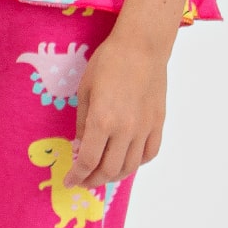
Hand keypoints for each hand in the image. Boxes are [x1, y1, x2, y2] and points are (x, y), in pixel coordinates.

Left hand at [63, 29, 167, 188]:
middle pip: (109, 170)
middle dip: (93, 180)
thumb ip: (83, 123)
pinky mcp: (158, 123)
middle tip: (83, 180)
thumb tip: (80, 148)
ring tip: (103, 172)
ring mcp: (144, 128)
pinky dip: (137, 163)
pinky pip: (150, 154)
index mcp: (102, 120)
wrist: (142, 46)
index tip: (69, 182)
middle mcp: (125, 130)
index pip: (88, 161)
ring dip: (114, 175)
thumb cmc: (108, 61)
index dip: (77, 176)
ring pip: (130, 167)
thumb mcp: (85, 90)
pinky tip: (127, 158)